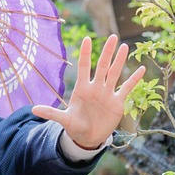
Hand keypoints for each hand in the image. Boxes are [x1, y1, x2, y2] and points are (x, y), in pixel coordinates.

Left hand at [32, 35, 146, 149]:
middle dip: (107, 52)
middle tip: (112, 37)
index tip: (87, 38)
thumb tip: (33, 109)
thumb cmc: (74, 126)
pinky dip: (134, 80)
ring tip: (124, 46)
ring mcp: (107, 94)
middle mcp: (95, 88)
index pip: (84, 67)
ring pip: (115, 73)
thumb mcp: (63, 119)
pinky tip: (141, 69)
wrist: (87, 137)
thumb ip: (51, 113)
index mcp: (82, 89)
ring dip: (120, 61)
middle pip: (102, 66)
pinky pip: (127, 88)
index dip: (85, 53)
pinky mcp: (117, 102)